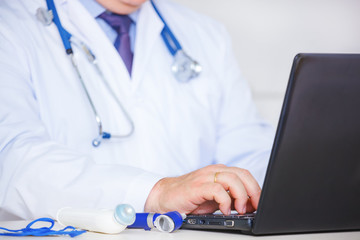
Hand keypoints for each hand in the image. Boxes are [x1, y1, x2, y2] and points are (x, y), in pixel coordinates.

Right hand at [144, 164, 260, 214]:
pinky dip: (225, 201)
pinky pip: (218, 189)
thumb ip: (230, 198)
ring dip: (241, 196)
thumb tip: (249, 205)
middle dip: (253, 191)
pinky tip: (224, 210)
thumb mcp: (214, 199)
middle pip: (242, 174)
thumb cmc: (188, 198)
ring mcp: (205, 177)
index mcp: (219, 172)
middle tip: (254, 207)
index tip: (259, 203)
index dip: (255, 188)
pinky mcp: (197, 187)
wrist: (164, 197)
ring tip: (240, 209)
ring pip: (232, 179)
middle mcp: (213, 171)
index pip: (244, 174)